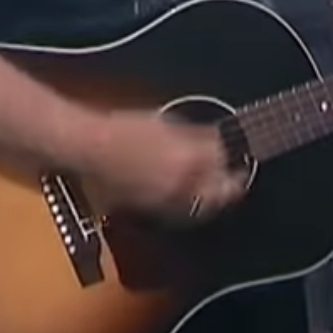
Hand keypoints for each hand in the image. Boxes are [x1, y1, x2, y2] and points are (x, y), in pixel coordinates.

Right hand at [79, 110, 248, 224]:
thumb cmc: (123, 127)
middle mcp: (182, 186)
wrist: (90, 149)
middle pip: (219, 193)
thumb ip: (195, 135)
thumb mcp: (164, 122)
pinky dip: (191, 203)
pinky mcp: (153, 210)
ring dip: (213, 197)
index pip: (222, 161)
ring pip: (201, 206)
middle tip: (237, 176)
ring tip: (217, 187)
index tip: (242, 154)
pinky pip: (181, 210)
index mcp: (188, 160)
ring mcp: (167, 202)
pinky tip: (190, 194)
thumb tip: (218, 139)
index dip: (235, 156)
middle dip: (231, 185)